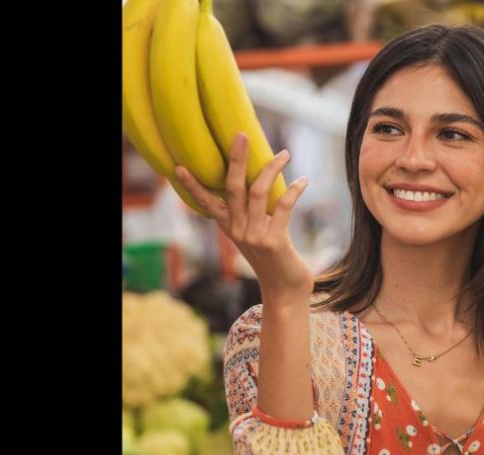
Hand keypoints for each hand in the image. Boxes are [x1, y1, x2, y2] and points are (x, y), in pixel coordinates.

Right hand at [175, 132, 311, 295]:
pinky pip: (283, 206)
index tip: (179, 167)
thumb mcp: (257, 235)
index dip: (194, 185)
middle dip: (236, 159)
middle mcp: (238, 230)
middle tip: (241, 135)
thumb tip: (259, 185)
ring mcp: (254, 236)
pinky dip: (294, 190)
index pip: (207, 203)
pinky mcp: (274, 241)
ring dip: (272, 168)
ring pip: (259, 192)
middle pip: (233, 187)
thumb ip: (252, 215)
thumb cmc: (274, 259)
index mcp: (230, 228)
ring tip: (285, 153)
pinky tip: (303, 180)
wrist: (286, 290)